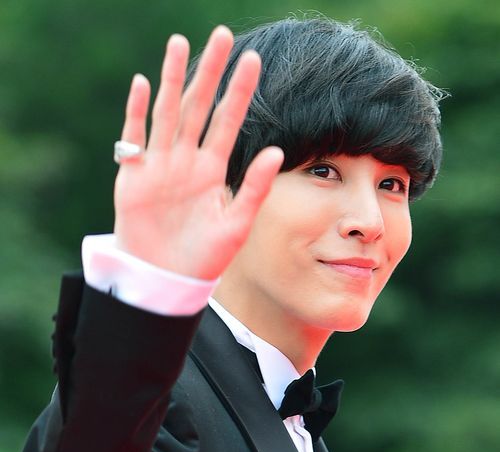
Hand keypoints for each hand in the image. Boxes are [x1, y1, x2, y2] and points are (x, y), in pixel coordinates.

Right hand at [113, 26, 283, 279]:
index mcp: (212, 169)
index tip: (254, 59)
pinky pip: (135, 137)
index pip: (228, 120)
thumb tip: (277, 151)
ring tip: (180, 43)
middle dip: (210, 72)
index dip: (240, 91)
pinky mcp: (133, 176)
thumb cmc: (202, 258)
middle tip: (222, 35)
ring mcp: (159, 165)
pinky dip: (138, 112)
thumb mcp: (236, 224)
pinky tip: (145, 84)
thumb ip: (254, 187)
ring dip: (173, 79)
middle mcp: (186, 160)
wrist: (165, 279)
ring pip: (168, 113)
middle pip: (199, 106)